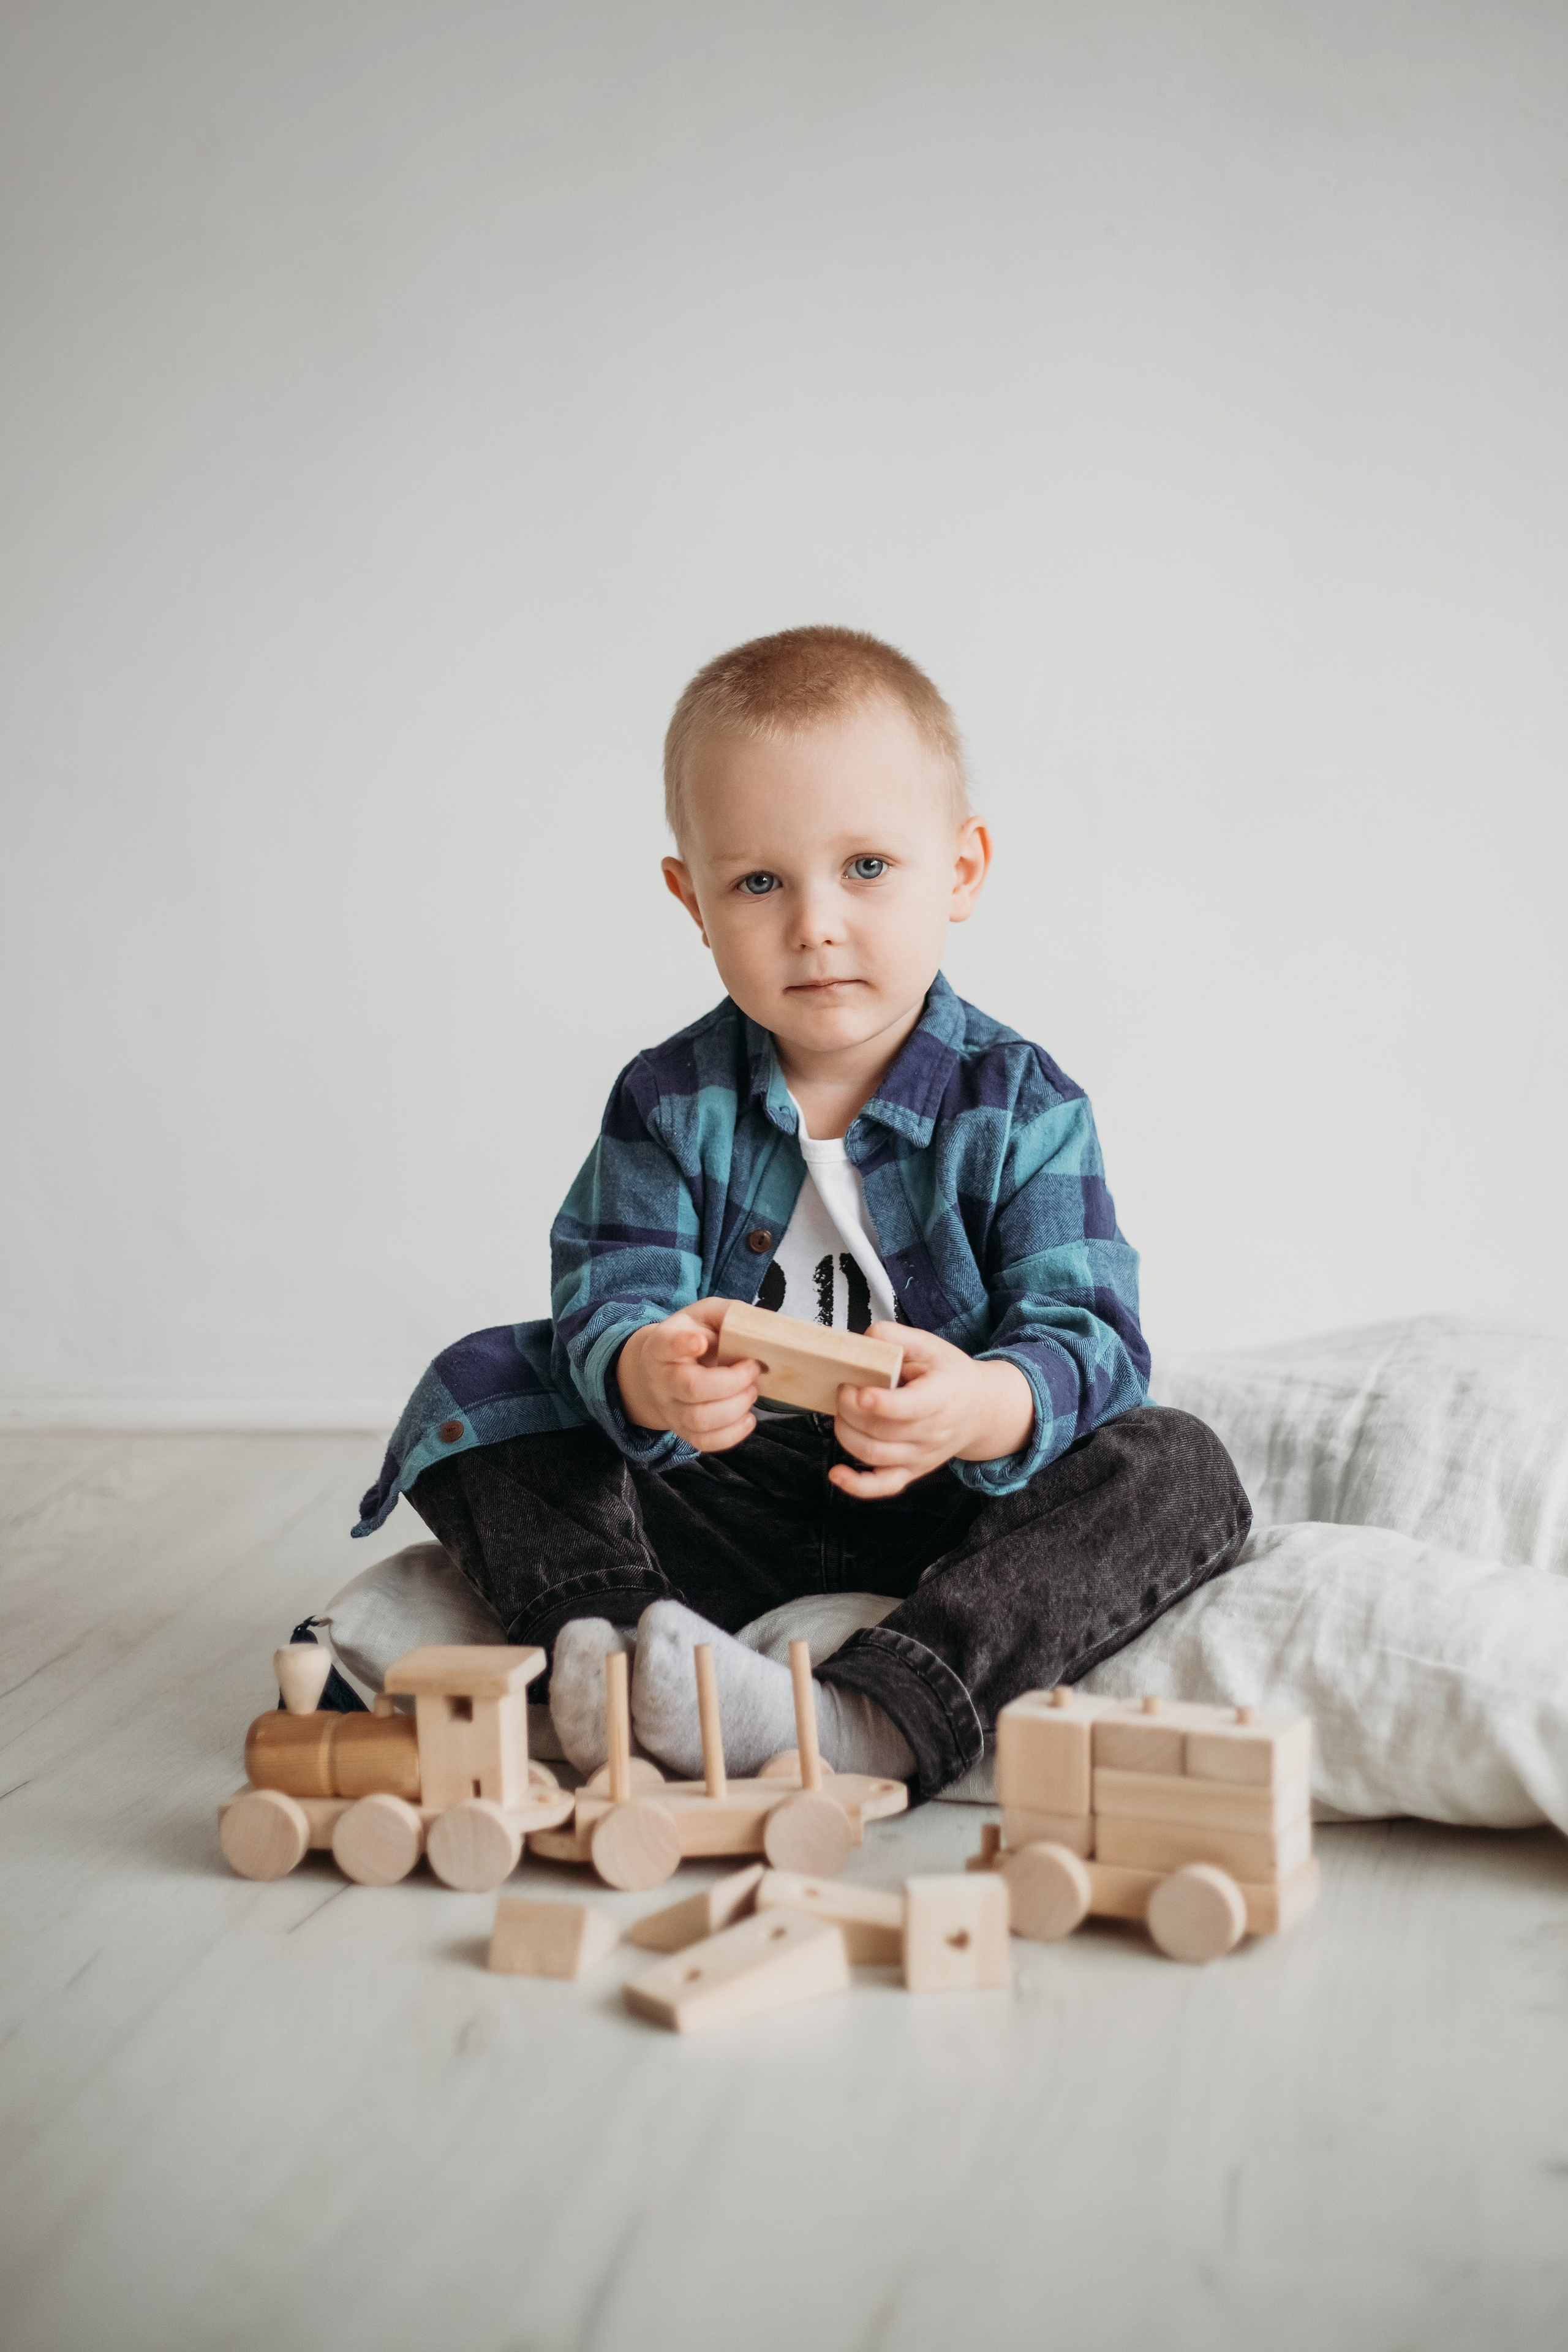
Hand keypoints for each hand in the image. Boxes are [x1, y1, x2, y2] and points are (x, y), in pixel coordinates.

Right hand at [615, 1298, 760, 1451]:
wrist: (661, 1372)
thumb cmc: (691, 1338)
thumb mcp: (702, 1315)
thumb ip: (726, 1314)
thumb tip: (755, 1325)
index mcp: (662, 1346)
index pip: (665, 1345)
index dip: (682, 1344)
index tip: (700, 1341)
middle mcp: (662, 1380)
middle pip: (691, 1388)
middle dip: (731, 1381)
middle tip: (753, 1368)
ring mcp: (672, 1409)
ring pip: (700, 1419)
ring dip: (736, 1407)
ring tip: (752, 1391)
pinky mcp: (684, 1430)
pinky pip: (705, 1442)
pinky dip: (732, 1434)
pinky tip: (748, 1417)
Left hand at [830, 1325, 1035, 1498]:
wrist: (979, 1410)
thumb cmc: (948, 1374)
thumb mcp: (927, 1345)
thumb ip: (892, 1337)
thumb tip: (859, 1344)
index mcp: (942, 1396)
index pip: (912, 1407)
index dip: (882, 1403)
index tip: (861, 1393)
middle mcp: (932, 1432)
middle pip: (880, 1430)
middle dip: (849, 1407)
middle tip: (844, 1386)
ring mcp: (921, 1456)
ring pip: (873, 1454)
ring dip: (845, 1431)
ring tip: (844, 1409)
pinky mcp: (911, 1471)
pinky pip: (882, 1487)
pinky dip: (856, 1485)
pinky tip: (837, 1473)